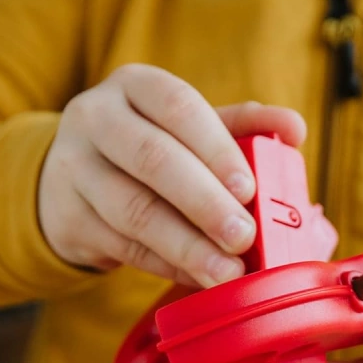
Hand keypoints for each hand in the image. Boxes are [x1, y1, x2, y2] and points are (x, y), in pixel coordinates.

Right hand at [38, 64, 305, 287]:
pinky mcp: (69, 219)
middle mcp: (96, 119)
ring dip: (188, 246)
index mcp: (135, 86)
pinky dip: (169, 266)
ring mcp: (75, 170)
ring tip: (227, 272)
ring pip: (135, 211)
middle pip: (153, 159)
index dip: (216, 149)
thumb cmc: (147, 150)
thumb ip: (242, 127)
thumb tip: (294, 128)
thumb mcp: (189, 130)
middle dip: (205, 203)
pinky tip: (200, 277)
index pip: (179, 108)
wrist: (69, 181)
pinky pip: (126, 247)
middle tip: (244, 237)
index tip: (249, 188)